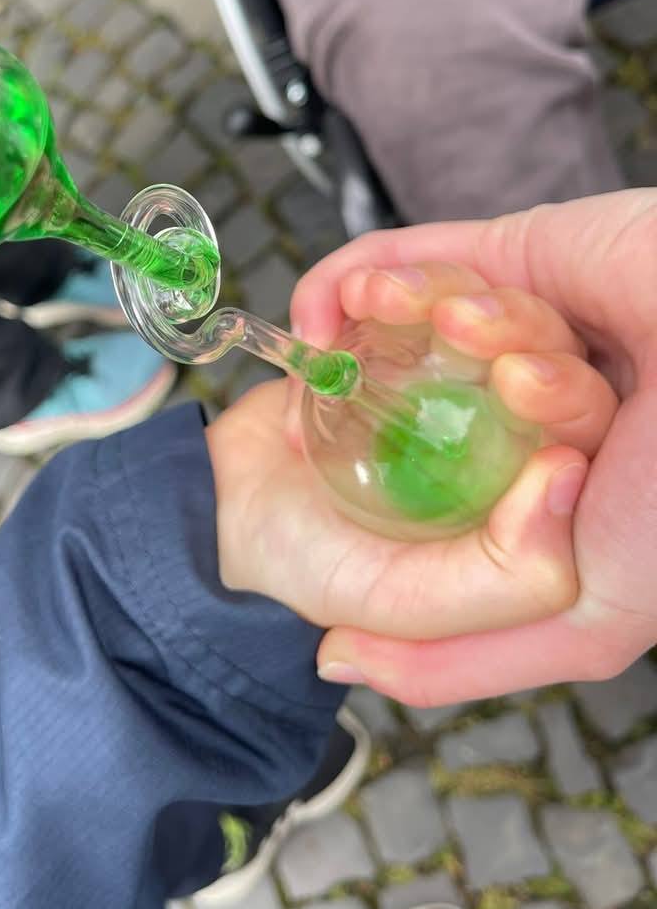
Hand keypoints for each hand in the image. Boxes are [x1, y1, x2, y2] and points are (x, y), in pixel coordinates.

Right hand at [208, 252, 617, 639]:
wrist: (218, 513)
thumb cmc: (315, 565)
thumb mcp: (414, 603)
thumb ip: (509, 578)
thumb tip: (565, 476)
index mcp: (528, 485)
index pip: (583, 418)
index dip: (559, 386)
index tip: (519, 379)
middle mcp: (499, 419)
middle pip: (540, 338)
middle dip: (500, 318)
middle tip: (452, 319)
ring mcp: (445, 365)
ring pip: (476, 295)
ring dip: (426, 284)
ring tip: (365, 294)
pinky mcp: (394, 327)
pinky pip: (406, 276)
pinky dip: (369, 273)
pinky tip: (329, 306)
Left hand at [289, 190, 656, 703]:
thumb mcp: (586, 617)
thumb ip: (467, 652)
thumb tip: (335, 661)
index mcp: (565, 478)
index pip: (453, 489)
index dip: (389, 484)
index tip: (323, 474)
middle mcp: (547, 398)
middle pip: (429, 396)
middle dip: (385, 394)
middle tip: (355, 393)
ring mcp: (536, 317)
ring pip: (424, 323)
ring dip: (397, 319)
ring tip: (428, 324)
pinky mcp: (524, 247)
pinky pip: (421, 253)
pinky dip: (366, 271)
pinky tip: (342, 301)